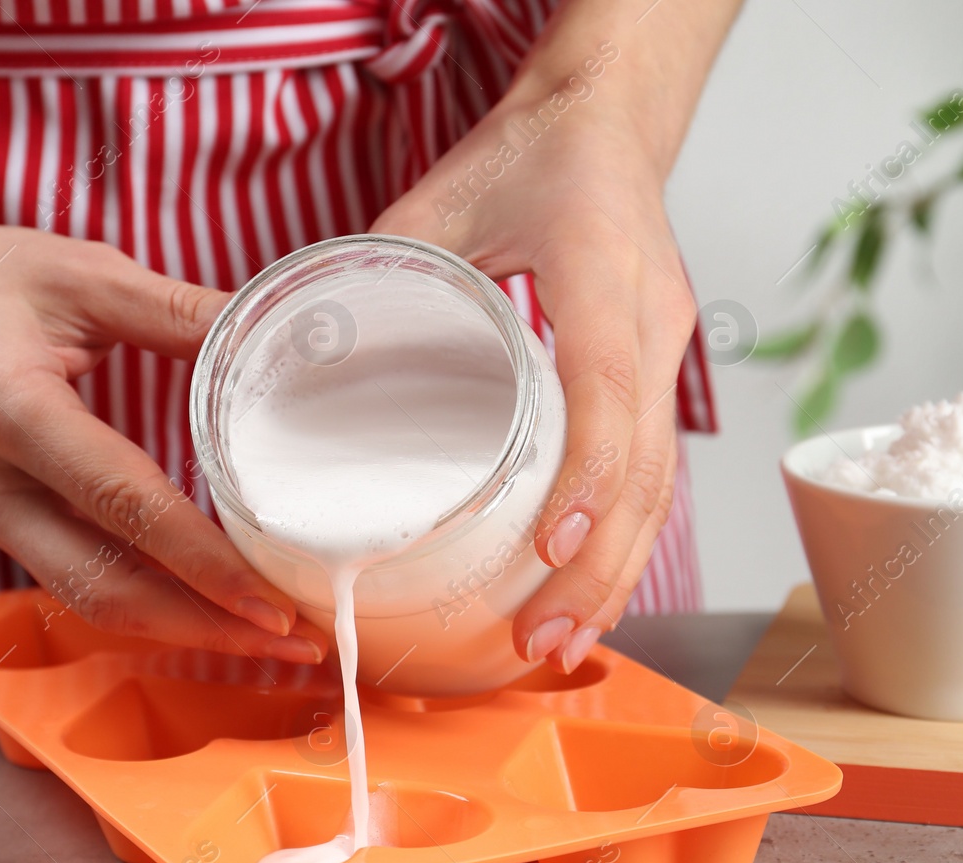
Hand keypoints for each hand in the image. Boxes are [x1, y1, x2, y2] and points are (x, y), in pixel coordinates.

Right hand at [0, 204, 324, 660]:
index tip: (271, 602)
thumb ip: (183, 312)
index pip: (123, 504)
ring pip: (90, 599)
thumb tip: (285, 333)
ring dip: (181, 627)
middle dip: (204, 626)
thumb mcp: (85, 276)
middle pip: (106, 586)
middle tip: (293, 641)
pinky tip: (206, 606)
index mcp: (10, 410)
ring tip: (264, 637)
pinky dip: (146, 605)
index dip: (202, 563)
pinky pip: (76, 580)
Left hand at [373, 85, 695, 672]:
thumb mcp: (436, 204)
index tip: (550, 549)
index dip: (586, 476)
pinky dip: (621, 538)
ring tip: (561, 644)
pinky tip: (586, 589)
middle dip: (598, 567)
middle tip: (539, 641)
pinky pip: (653, 469)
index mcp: (599, 264)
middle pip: (646, 466)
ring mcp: (665, 348)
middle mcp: (650, 318)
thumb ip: (371, 278)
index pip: (606, 386)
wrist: (609, 118)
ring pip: (659, 483)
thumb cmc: (526, 153)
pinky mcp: (658, 371)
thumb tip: (296, 370)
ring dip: (614, 571)